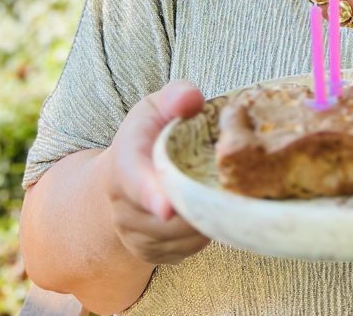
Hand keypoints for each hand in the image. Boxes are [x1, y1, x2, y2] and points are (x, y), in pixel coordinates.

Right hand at [102, 81, 210, 264]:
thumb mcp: (157, 107)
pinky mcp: (153, 254)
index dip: (151, 193)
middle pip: (169, 214)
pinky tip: (208, 207)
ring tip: (217, 187)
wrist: (124, 178)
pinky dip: (205, 229)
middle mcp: (123, 206)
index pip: (134, 180)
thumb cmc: (148, 136)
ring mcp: (136, 235)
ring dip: (207, 214)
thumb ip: (175, 97)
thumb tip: (192, 100)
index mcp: (124, 162)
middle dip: (200, 200)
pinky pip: (189, 248)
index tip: (168, 207)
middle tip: (228, 182)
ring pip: (183, 234)